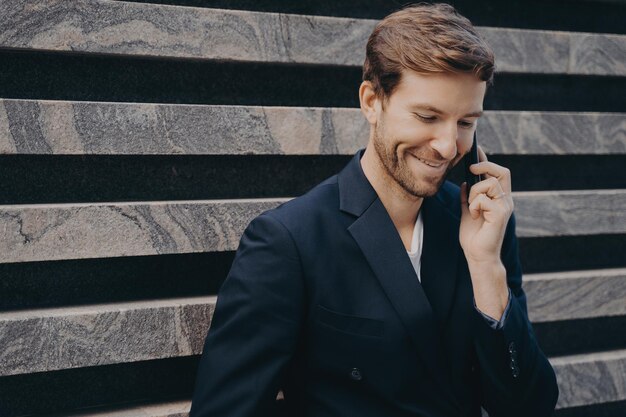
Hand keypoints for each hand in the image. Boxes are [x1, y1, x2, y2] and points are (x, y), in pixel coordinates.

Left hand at [459, 146, 513, 264]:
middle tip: (471, 168)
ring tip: (472, 208)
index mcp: (498, 199)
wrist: (478, 255)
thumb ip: (468, 198)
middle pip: (501, 172)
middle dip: (485, 166)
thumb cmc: (474, 236)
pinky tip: (475, 216)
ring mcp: (505, 206)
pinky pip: (483, 198)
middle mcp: (505, 200)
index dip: (487, 161)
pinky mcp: (501, 214)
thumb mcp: (467, 212)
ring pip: (488, 184)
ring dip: (474, 194)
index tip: (476, 150)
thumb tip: (465, 182)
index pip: (497, 174)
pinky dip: (474, 205)